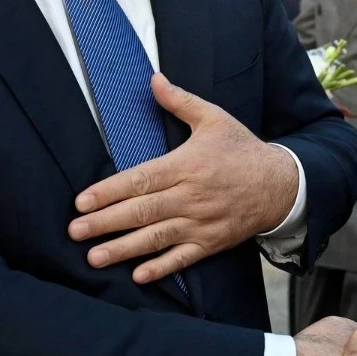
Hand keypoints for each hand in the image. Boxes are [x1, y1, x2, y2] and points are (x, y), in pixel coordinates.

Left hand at [69, 73, 299, 282]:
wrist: (281, 184)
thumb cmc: (243, 150)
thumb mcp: (214, 118)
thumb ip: (180, 101)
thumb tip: (154, 79)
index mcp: (187, 165)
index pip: (140, 180)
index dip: (109, 191)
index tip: (82, 201)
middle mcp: (190, 196)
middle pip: (141, 211)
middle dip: (105, 222)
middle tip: (75, 231)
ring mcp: (201, 223)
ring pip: (156, 238)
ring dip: (123, 249)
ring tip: (94, 257)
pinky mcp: (211, 242)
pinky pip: (182, 258)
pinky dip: (161, 268)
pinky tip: (138, 276)